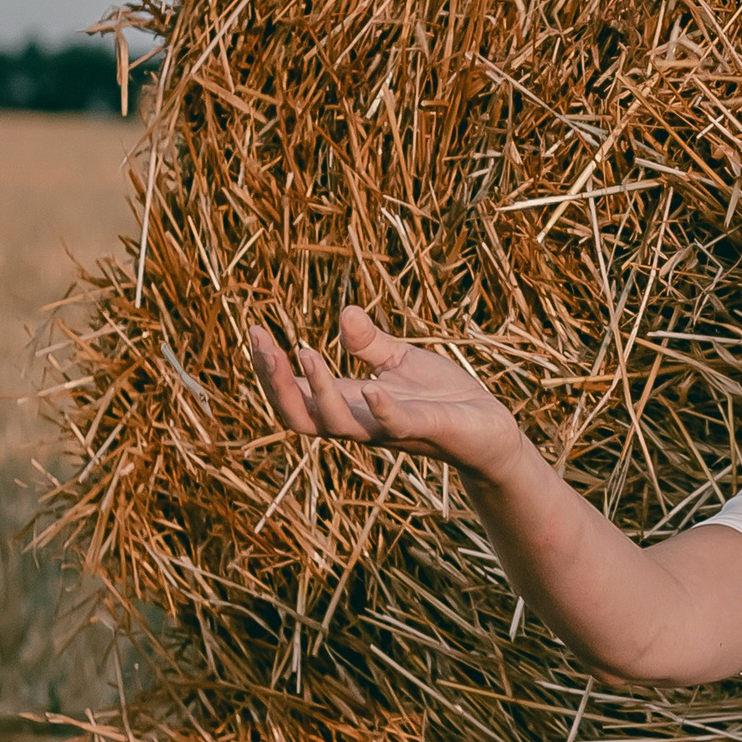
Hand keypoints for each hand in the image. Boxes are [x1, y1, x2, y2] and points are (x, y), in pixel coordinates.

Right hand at [249, 306, 522, 477]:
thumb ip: (369, 343)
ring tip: (304, 352)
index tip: (253, 331)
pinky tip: (372, 386)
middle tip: (261, 346)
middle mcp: (359, 422)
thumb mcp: (399, 361)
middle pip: (299, 416)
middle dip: (276, 383)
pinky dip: (381, 409)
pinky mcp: (423, 430)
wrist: (488, 428)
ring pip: (336, 424)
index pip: (295, 394)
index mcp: (349, 404)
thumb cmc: (441, 398)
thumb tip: (345, 311)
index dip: (269, 368)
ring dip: (318, 390)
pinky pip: (395, 426)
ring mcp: (388, 429)